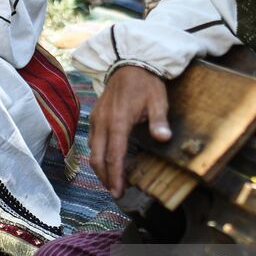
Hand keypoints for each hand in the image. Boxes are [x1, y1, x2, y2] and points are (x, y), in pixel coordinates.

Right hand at [88, 65, 170, 196]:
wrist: (129, 63)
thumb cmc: (145, 83)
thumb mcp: (158, 100)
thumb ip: (159, 120)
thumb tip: (163, 138)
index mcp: (118, 121)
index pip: (114, 155)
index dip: (116, 176)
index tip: (118, 191)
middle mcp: (102, 122)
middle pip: (98, 157)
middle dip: (105, 177)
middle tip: (115, 192)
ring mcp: (96, 118)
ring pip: (92, 150)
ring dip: (100, 167)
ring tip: (112, 180)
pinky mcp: (94, 115)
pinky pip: (92, 140)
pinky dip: (98, 155)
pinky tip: (107, 160)